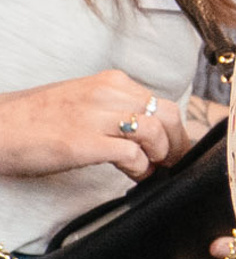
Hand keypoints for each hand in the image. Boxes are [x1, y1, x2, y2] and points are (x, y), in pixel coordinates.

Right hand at [0, 69, 188, 180]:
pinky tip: (134, 175)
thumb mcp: (83, 102)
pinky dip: (141, 168)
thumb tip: (149, 131)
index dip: (174, 130)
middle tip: (171, 163)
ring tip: (150, 169)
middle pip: (166, 115)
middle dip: (176, 143)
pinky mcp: (82, 142)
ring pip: (154, 132)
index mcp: (110, 82)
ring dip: (160, 156)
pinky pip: (131, 154)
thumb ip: (115, 109)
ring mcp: (94, 116)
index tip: (174, 148)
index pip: (160, 103)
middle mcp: (106, 93)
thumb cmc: (34, 120)